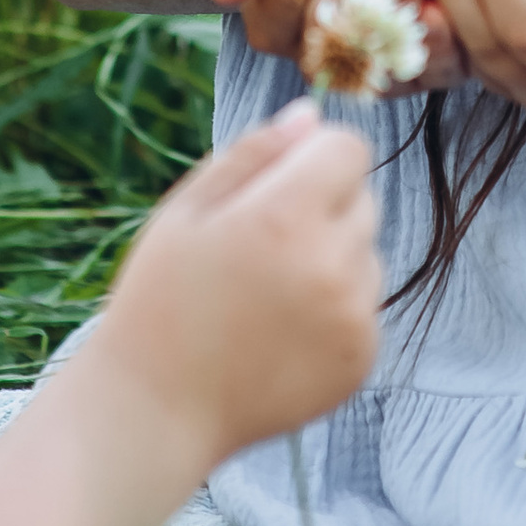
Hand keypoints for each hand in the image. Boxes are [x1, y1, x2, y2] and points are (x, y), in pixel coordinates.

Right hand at [97, 103, 380, 465]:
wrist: (157, 409)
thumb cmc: (160, 299)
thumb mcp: (185, 210)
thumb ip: (253, 153)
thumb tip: (311, 115)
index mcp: (285, 217)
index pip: (349, 149)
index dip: (315, 157)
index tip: (279, 184)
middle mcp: (332, 265)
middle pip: (363, 199)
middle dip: (323, 207)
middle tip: (261, 246)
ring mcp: (353, 318)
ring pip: (368, 255)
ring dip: (334, 259)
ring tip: (268, 294)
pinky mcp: (361, 360)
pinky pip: (366, 308)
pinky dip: (337, 311)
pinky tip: (283, 332)